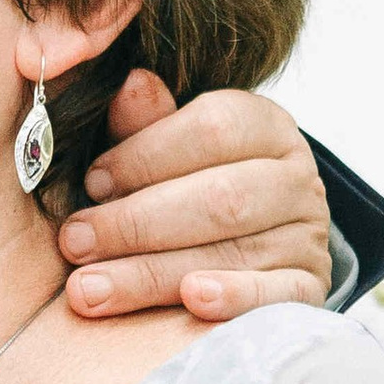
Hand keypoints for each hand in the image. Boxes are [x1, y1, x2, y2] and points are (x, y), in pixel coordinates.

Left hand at [58, 74, 331, 322]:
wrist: (238, 255)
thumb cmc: (180, 191)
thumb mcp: (162, 151)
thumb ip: (143, 123)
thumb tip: (129, 82)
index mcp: (264, 127)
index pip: (213, 128)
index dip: (145, 154)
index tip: (90, 181)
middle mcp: (296, 178)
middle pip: (219, 196)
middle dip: (135, 222)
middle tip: (73, 242)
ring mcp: (308, 236)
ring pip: (234, 251)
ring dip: (152, 273)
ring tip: (90, 289)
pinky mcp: (310, 289)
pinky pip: (278, 296)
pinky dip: (235, 298)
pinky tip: (192, 301)